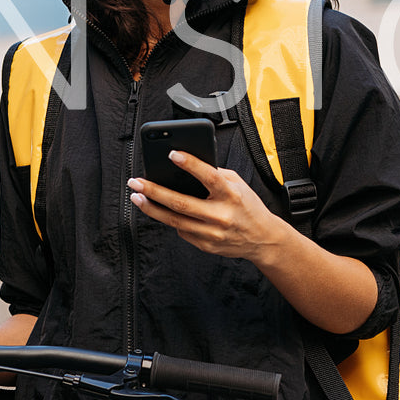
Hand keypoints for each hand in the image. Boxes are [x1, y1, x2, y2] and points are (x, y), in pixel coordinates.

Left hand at [129, 150, 293, 262]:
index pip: (209, 176)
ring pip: (174, 220)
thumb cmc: (248, 207)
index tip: (172, 154)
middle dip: (154, 191)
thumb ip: (215, 174)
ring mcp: (212, 233)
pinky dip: (170, 219)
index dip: (190, 164)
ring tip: (137, 197)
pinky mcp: (206, 245)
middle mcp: (221, 215)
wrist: (262, 239)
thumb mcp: (238, 184)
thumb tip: (186, 166)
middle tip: (136, 182)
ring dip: (151, 208)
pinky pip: (181, 231)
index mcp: (231, 195)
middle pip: (181, 203)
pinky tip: (161, 211)